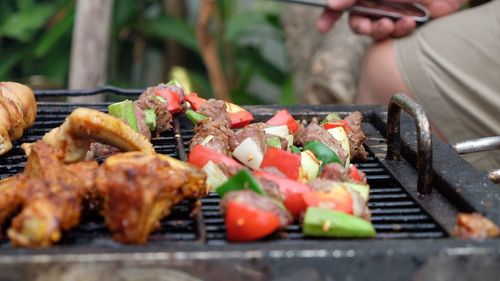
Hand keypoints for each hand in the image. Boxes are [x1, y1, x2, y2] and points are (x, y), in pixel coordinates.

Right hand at [316, 0, 466, 39]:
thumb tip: (331, 4)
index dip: (329, 16)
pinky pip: (397, 32)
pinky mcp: (410, 22)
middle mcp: (378, 2)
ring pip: (375, 29)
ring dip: (378, 30)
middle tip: (368, 27)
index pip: (342, 4)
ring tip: (389, 25)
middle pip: (357, 20)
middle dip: (360, 26)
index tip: (322, 28)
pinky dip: (400, 30)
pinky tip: (408, 23)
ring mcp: (394, 12)